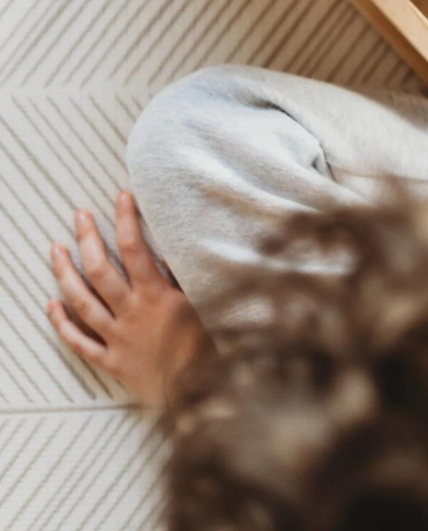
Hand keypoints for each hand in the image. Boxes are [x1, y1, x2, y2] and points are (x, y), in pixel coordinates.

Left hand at [47, 192, 206, 407]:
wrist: (200, 395)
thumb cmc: (211, 348)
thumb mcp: (207, 303)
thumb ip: (189, 278)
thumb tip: (173, 249)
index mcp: (158, 295)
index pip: (136, 248)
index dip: (126, 220)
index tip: (122, 197)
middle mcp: (132, 312)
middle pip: (101, 270)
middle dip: (88, 239)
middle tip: (80, 216)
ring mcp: (117, 337)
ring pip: (82, 301)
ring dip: (65, 273)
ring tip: (56, 250)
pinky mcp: (112, 361)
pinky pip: (80, 341)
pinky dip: (63, 322)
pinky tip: (51, 305)